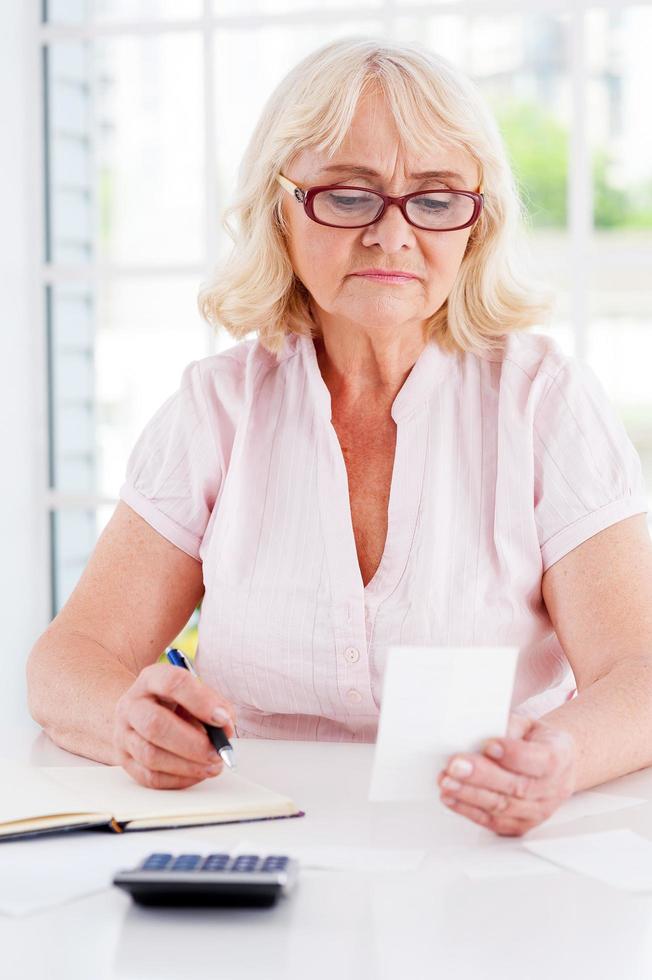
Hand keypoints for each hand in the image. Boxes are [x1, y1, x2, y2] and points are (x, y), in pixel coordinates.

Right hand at [113, 662, 236, 789]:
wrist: (139, 714)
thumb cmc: (174, 703)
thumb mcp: (193, 693)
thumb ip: (213, 705)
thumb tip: (225, 729)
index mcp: (151, 679)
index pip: (173, 683)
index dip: (201, 701)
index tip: (223, 719)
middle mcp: (132, 705)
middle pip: (155, 724)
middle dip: (192, 743)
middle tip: (217, 751)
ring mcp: (124, 734)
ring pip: (150, 754)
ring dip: (188, 765)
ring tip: (212, 765)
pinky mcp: (125, 761)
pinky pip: (149, 777)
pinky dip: (179, 779)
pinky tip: (197, 773)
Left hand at [436, 713, 577, 835]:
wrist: (556, 768)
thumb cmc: (537, 743)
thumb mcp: (528, 725)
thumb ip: (507, 727)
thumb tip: (477, 731)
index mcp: (557, 757)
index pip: (536, 759)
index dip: (511, 754)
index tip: (488, 745)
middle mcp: (551, 789)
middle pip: (516, 786)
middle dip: (481, 776)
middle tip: (456, 765)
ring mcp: (537, 811)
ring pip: (502, 807)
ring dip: (469, 795)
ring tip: (447, 782)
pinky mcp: (521, 826)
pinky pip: (493, 822)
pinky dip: (469, 810)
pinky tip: (451, 798)